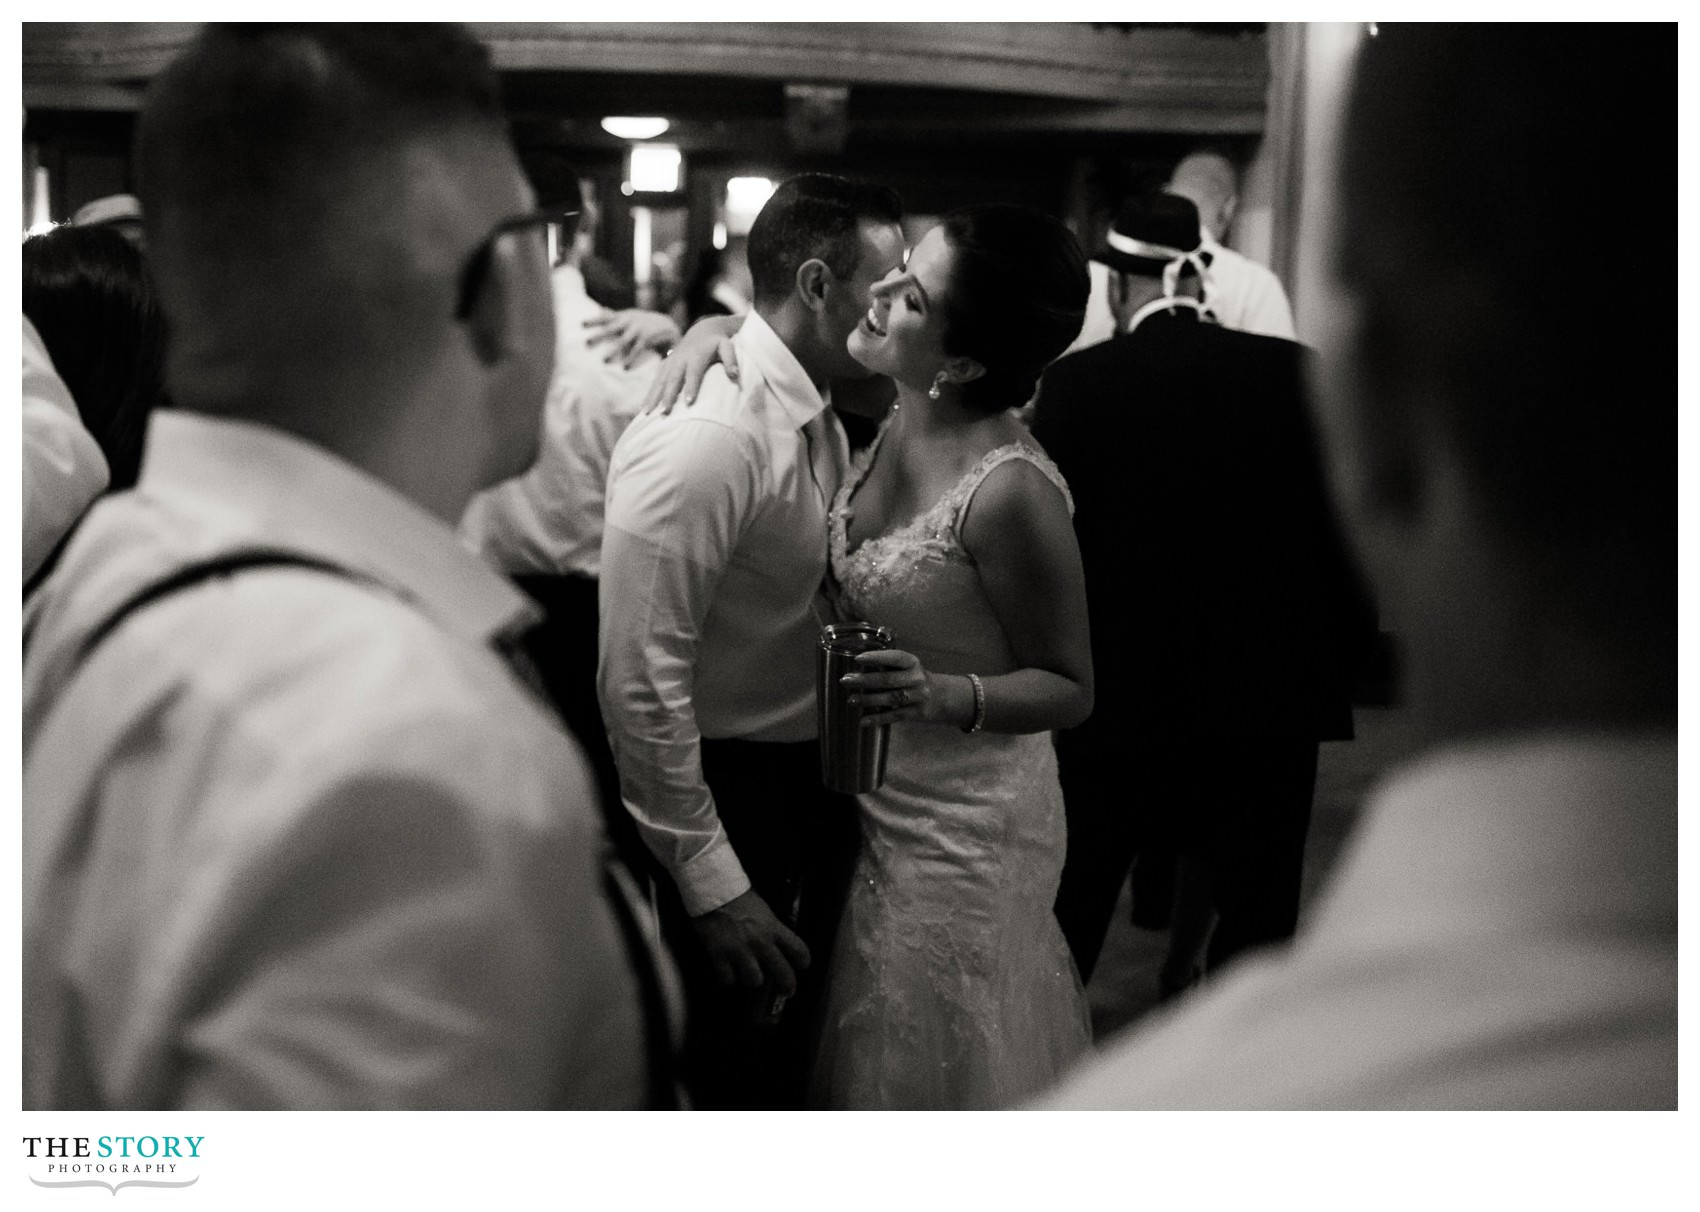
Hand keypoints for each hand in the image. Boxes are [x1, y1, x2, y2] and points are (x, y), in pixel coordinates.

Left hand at [583, 308, 680, 368]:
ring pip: (622, 341)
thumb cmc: (644, 322)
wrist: (667, 326)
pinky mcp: (647, 338)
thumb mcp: (630, 315)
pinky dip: (630, 359)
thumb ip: (615, 315)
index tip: (581, 325)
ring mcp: (638, 329)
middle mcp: (629, 321)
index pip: (605, 318)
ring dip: (613, 352)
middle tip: (586, 343)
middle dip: (599, 336)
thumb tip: (600, 310)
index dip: (593, 321)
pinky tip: (624, 368)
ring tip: (604, 361)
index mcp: (623, 316)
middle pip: (611, 328)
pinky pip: (636, 350)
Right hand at [640, 314, 742, 414]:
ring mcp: (670, 362)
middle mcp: (680, 359)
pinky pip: (655, 382)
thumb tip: (734, 375)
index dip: (691, 387)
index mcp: (696, 356)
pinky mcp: (665, 366)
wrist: (702, 330)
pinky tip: (644, 409)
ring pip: (659, 381)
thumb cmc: (718, 342)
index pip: (693, 373)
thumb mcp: (727, 346)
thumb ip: (731, 359)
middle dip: (668, 396)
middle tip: (664, 412)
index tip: (688, 402)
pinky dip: (649, 394)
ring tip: (646, 413)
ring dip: (653, 397)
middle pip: (673, 379)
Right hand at [690, 888, 809, 1012]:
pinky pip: (728, 979)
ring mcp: (739, 951)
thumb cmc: (738, 897)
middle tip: (786, 991)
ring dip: (752, 978)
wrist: (712, 891)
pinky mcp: (719, 955)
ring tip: (748, 973)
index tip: (802, 966)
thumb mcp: (763, 910)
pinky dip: (728, 977)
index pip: (799, 950)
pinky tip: (728, 970)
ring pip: (754, 980)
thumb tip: (776, 945)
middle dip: (787, 985)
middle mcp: (760, 942)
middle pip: (783, 973)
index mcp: (773, 928)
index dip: (803, 961)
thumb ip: (771, 929)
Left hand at [841, 648, 956, 726]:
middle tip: (845, 680)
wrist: (941, 697)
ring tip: (851, 700)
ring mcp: (918, 696)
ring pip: (891, 698)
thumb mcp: (907, 667)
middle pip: (889, 680)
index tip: (857, 659)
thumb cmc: (914, 678)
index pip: (895, 658)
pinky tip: (863, 720)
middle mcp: (917, 678)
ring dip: (869, 700)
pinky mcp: (917, 713)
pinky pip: (894, 716)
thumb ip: (888, 666)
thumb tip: (855, 669)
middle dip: (865, 680)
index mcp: (913, 662)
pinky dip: (877, 719)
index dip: (876, 658)